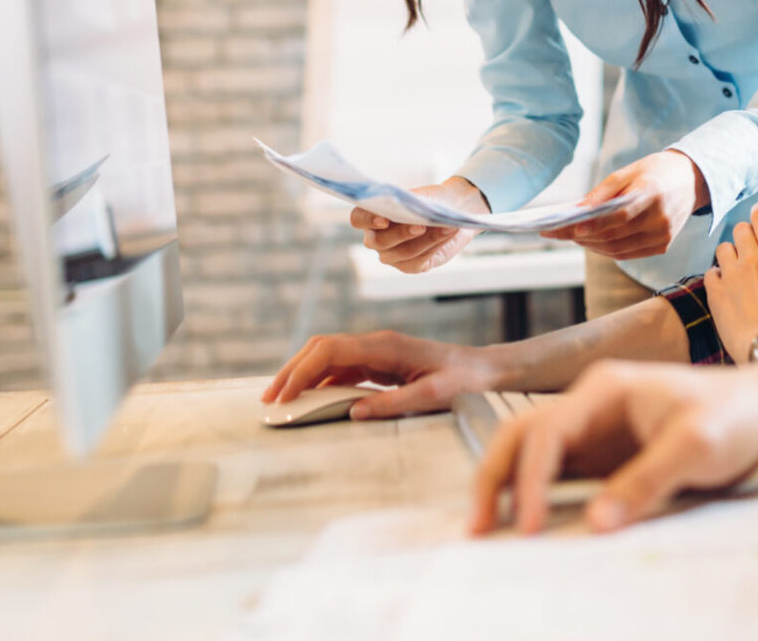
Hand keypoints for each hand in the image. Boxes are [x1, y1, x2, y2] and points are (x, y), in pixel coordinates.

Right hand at [263, 329, 508, 418]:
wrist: (487, 369)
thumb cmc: (466, 380)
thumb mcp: (434, 395)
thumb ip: (394, 403)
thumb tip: (353, 413)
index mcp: (385, 346)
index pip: (330, 350)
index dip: (301, 371)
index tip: (282, 395)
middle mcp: (376, 344)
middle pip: (321, 348)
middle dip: (292, 370)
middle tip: (269, 399)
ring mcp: (376, 352)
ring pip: (328, 357)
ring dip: (303, 375)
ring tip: (281, 400)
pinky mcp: (380, 364)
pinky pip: (342, 369)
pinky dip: (321, 382)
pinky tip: (310, 398)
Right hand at [350, 176, 486, 272]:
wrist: (453, 212)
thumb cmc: (432, 200)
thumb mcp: (423, 196)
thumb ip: (411, 203)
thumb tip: (409, 209)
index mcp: (372, 216)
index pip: (358, 219)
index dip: (367, 220)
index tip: (384, 219)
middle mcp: (377, 238)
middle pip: (379, 241)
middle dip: (401, 233)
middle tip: (421, 225)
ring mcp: (391, 255)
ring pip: (403, 252)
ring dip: (427, 239)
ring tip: (446, 227)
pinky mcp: (409, 266)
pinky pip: (418, 261)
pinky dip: (434, 246)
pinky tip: (446, 234)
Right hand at [469, 352, 757, 535]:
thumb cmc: (736, 415)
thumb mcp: (698, 446)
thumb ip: (648, 480)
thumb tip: (599, 522)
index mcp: (605, 389)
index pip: (545, 431)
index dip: (529, 479)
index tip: (529, 525)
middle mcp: (589, 405)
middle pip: (519, 434)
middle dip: (493, 478)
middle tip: (476, 528)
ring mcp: (594, 430)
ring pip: (530, 453)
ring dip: (504, 487)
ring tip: (486, 531)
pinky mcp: (605, 455)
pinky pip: (557, 476)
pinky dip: (533, 497)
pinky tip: (528, 527)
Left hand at [544, 150, 708, 259]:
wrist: (692, 180)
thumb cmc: (656, 171)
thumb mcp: (629, 171)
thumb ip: (604, 191)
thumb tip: (578, 210)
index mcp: (653, 194)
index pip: (618, 216)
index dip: (593, 225)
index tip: (568, 229)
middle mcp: (660, 219)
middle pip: (615, 236)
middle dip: (583, 237)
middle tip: (559, 233)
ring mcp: (663, 236)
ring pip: (619, 250)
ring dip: (592, 246)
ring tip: (572, 237)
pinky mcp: (663, 246)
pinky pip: (629, 254)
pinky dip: (608, 250)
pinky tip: (593, 242)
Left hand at [705, 204, 757, 364]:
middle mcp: (753, 260)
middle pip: (740, 229)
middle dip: (745, 237)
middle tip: (751, 252)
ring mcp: (732, 275)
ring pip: (722, 248)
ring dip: (730, 256)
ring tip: (738, 272)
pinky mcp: (715, 293)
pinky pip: (710, 273)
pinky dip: (717, 278)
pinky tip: (725, 289)